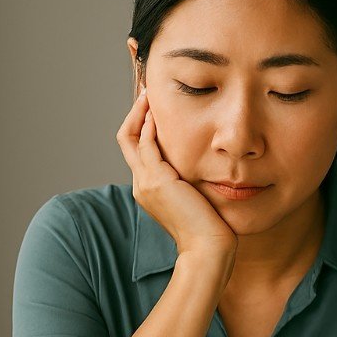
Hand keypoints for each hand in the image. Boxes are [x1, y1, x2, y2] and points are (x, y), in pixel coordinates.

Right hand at [116, 90, 237, 257]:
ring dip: (141, 112)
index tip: (153, 105)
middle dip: (135, 112)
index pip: (137, 148)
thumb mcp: (195, 196)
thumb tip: (202, 161)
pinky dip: (150, 126)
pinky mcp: (156, 181)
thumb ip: (189, 178)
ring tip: (151, 93)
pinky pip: (146, 145)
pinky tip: (159, 112)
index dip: (141, 124)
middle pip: (126, 139)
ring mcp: (145, 183)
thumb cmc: (209, 226)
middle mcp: (141, 184)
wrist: (207, 247)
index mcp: (148, 188)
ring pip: (131, 138)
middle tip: (147, 89)